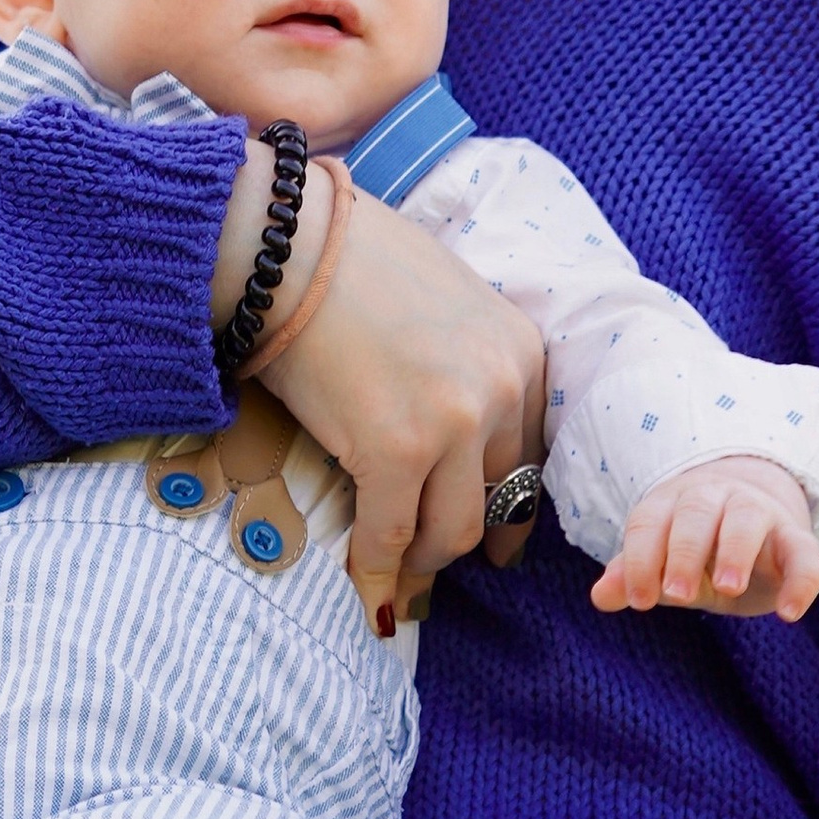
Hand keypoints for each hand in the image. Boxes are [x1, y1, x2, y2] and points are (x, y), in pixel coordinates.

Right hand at [226, 173, 545, 632]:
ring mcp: (452, 423)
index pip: (530, 451)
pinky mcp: (394, 450)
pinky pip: (388, 533)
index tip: (490, 531)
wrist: (289, 242)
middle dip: (467, 536)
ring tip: (392, 561)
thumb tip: (441, 417)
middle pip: (501, 498)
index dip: (503, 499)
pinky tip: (358, 575)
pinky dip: (373, 566)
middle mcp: (502, 389)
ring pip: (452, 530)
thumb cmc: (349, 260)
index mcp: (521, 351)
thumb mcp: (442, 302)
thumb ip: (462, 360)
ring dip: (421, 556)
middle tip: (433, 554)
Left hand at [593, 453, 818, 620]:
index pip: (649, 523)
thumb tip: (600, 596)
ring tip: (728, 588)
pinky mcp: (795, 537)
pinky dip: (801, 581)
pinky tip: (789, 613)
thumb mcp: (664, 566)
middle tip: (677, 593)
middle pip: (695, 515)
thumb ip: (635, 576)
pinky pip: (803, 553)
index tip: (639, 600)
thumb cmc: (698, 552)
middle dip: (684, 552)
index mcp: (671, 504)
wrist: (758, 526)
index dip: (640, 560)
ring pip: (746, 521)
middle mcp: (713, 499)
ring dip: (735, 553)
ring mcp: (757, 513)